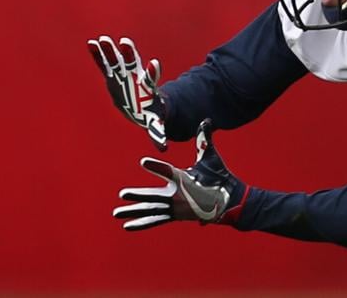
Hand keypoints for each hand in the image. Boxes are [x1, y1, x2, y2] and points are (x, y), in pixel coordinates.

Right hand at [87, 35, 168, 150]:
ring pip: (117, 60)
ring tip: (103, 39)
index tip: (154, 64)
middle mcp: (135, 77)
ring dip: (111, 50)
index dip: (152, 71)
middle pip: (132, 63)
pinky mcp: (112, 75)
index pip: (151, 78)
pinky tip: (91, 43)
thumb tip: (163, 147)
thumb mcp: (155, 124)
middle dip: (129, 53)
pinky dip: (97, 54)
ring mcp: (124, 74)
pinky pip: (104, 64)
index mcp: (146, 88)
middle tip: (125, 42)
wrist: (142, 104)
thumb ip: (157, 133)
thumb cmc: (150, 113)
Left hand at [113, 119, 247, 229]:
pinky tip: (128, 225)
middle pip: (153, 196)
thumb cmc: (219, 177)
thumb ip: (204, 139)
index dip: (155, 166)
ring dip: (133, 212)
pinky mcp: (175, 215)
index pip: (167, 171)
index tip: (143, 162)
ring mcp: (176, 208)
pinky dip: (142, 223)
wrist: (230, 202)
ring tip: (116, 213)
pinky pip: (156, 220)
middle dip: (137, 195)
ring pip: (151, 211)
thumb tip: (206, 120)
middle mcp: (178, 196)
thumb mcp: (211, 158)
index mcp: (184, 179)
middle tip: (121, 194)